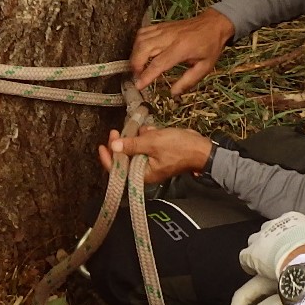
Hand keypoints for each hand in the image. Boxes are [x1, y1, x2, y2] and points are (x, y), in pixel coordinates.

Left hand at [97, 125, 211, 184]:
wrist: (201, 149)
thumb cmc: (179, 148)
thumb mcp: (153, 143)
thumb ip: (132, 145)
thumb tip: (114, 146)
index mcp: (142, 174)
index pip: (118, 170)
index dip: (108, 158)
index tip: (103, 144)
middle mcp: (145, 172)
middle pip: (125, 159)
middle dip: (122, 144)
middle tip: (117, 131)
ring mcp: (151, 164)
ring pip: (135, 150)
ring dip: (136, 138)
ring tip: (141, 129)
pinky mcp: (157, 156)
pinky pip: (145, 147)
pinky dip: (146, 138)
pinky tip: (150, 130)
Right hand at [130, 9, 235, 96]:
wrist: (213, 24)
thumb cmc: (210, 46)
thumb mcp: (204, 67)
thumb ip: (188, 81)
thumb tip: (173, 93)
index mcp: (182, 48)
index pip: (159, 63)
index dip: (147, 76)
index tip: (139, 86)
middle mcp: (170, 37)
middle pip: (144, 49)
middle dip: (136, 65)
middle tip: (137, 76)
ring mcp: (164, 29)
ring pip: (140, 40)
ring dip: (135, 54)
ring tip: (138, 67)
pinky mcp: (161, 26)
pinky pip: (143, 32)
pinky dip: (137, 43)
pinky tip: (140, 52)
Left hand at [239, 211, 304, 286]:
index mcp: (294, 218)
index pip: (284, 224)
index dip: (284, 238)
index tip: (289, 248)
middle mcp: (276, 223)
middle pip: (267, 231)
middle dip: (270, 243)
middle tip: (276, 257)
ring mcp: (262, 237)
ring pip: (255, 242)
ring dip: (259, 253)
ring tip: (266, 266)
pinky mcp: (252, 252)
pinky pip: (245, 257)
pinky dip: (250, 265)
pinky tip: (255, 273)